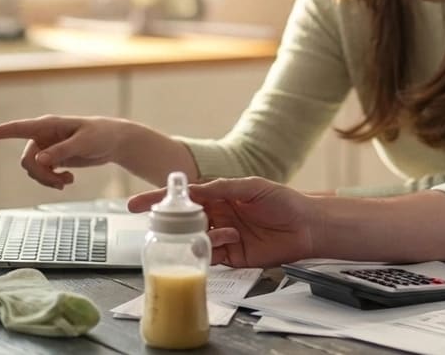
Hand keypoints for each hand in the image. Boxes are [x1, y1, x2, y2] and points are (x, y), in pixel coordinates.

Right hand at [0, 115, 134, 189]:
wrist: (113, 141)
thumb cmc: (101, 135)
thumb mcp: (84, 143)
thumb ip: (62, 151)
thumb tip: (40, 159)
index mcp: (47, 125)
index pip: (16, 128)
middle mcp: (43, 135)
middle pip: (27, 160)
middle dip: (41, 175)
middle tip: (62, 182)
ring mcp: (46, 147)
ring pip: (33, 169)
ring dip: (47, 180)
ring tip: (67, 181)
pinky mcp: (52, 157)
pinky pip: (42, 173)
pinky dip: (52, 180)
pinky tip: (68, 180)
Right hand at [128, 177, 317, 267]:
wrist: (307, 227)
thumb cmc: (284, 201)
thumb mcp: (254, 187)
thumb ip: (225, 188)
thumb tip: (199, 189)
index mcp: (219, 196)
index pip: (184, 197)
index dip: (159, 200)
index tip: (136, 203)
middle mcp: (217, 216)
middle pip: (184, 221)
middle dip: (172, 224)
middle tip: (168, 226)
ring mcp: (223, 237)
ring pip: (194, 240)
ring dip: (196, 238)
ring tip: (219, 231)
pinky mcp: (232, 256)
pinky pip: (210, 256)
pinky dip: (209, 252)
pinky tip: (223, 243)